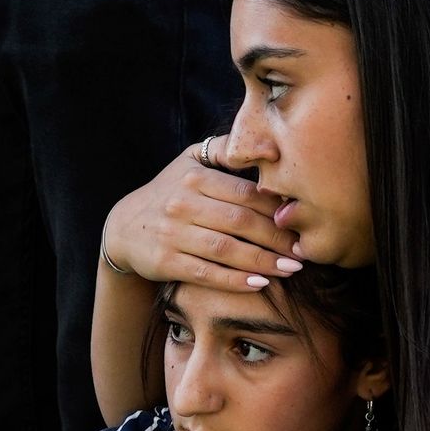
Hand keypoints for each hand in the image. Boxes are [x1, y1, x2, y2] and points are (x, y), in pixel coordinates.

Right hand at [102, 140, 298, 291]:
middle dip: (277, 239)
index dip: (277, 209)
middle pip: (240, 222)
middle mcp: (182, 203)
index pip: (245, 193)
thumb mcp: (190, 161)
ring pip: (226, 249)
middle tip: (305, 251)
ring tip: (291, 269)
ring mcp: (172, 233)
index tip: (302, 222)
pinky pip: (206, 273)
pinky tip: (260, 284)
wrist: (124, 228)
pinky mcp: (165, 261)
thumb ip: (227, 151)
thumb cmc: (170, 192)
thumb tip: (270, 146)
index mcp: (195, 177)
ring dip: (262, 261)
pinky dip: (234, 280)